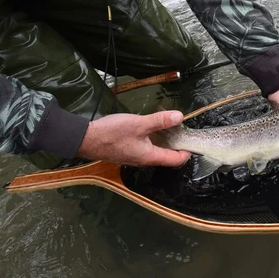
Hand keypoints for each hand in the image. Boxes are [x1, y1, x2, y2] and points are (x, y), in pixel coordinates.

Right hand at [76, 111, 190, 165]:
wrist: (85, 139)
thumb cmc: (112, 133)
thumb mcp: (139, 124)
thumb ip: (159, 121)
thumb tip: (180, 117)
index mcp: (149, 157)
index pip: (175, 160)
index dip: (186, 153)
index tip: (193, 142)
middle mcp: (143, 160)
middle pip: (166, 157)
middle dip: (176, 146)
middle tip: (183, 132)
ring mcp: (134, 157)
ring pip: (155, 152)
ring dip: (164, 142)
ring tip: (170, 128)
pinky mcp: (126, 151)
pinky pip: (145, 148)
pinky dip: (152, 140)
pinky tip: (151, 129)